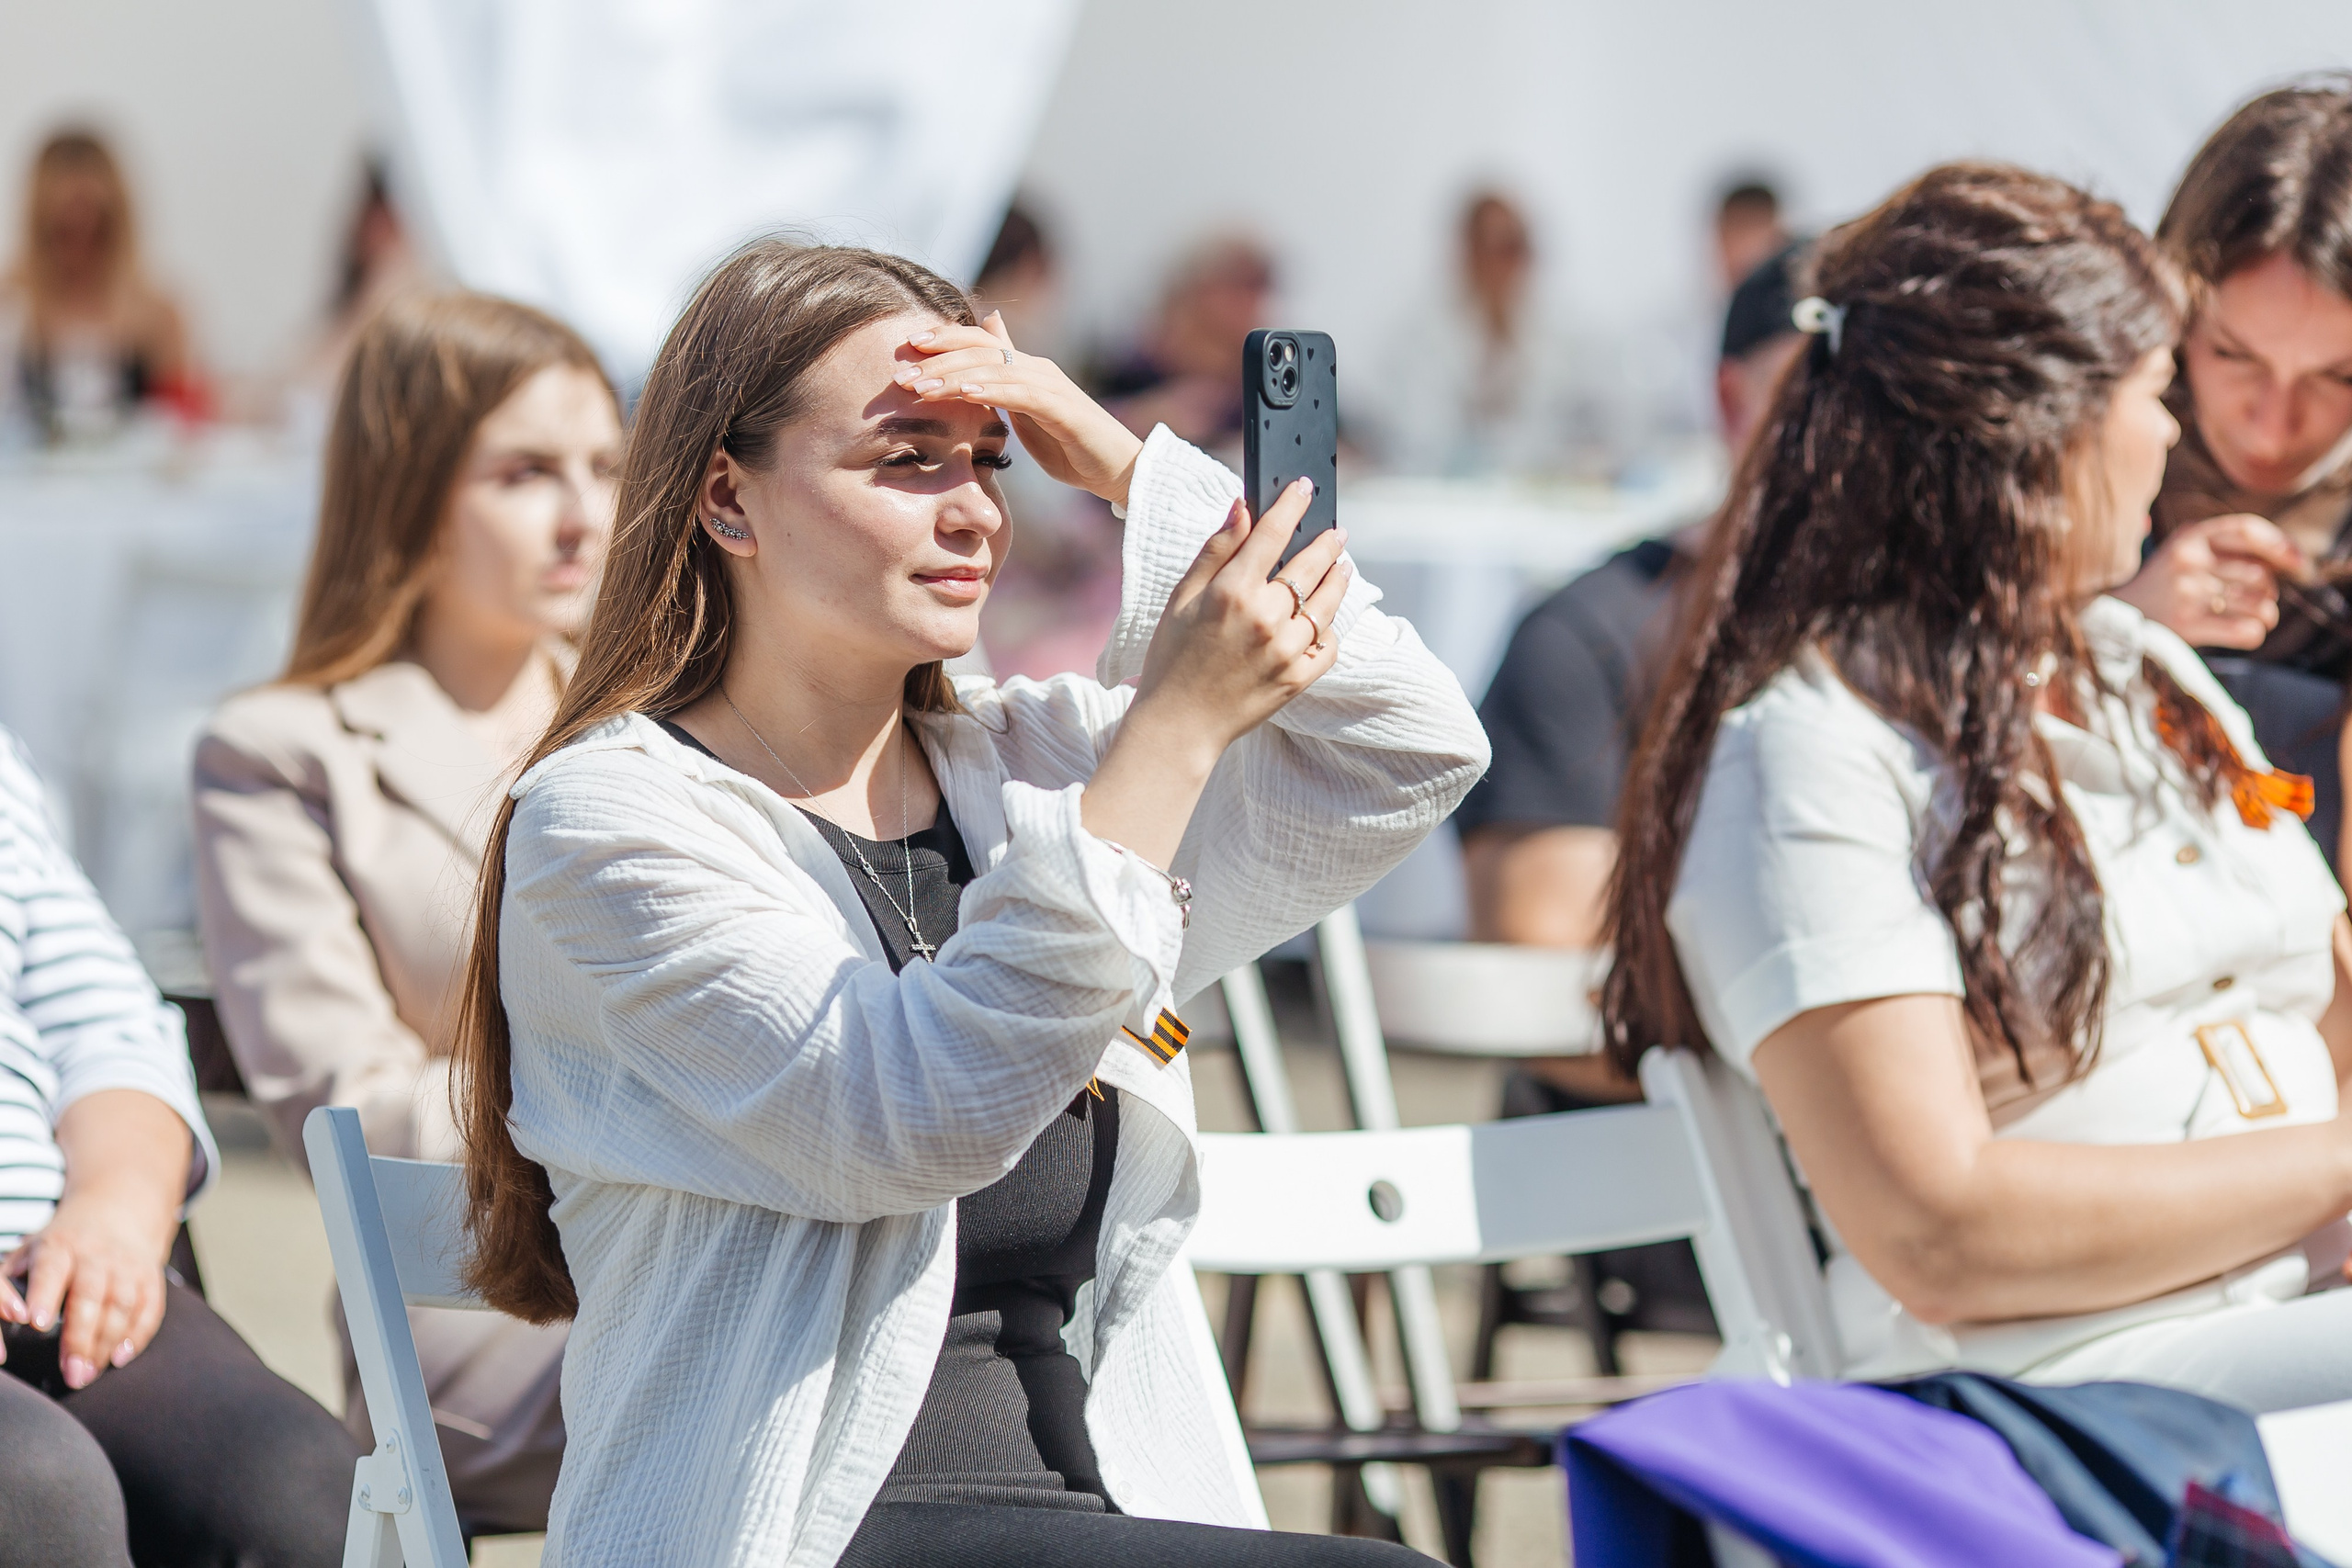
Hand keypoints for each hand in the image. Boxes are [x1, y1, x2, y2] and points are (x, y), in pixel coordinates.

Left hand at [2, 1089, 190, 1386]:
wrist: (120, 1203)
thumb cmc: (60, 1237)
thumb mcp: (29, 1246)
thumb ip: (12, 1277)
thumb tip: (5, 1309)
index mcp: (62, 1242)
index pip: (52, 1269)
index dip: (46, 1296)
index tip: (36, 1323)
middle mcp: (97, 1254)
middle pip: (91, 1295)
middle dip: (79, 1334)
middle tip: (69, 1374)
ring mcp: (128, 1265)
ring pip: (121, 1304)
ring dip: (105, 1340)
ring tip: (90, 1372)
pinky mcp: (149, 1277)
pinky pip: (148, 1307)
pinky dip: (135, 1332)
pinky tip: (120, 1357)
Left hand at [897, 314, 1144, 505]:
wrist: (1118, 471)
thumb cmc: (1071, 449)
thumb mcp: (1027, 417)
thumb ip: (1002, 391)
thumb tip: (979, 373)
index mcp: (1025, 370)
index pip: (978, 343)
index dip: (943, 339)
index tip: (907, 346)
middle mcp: (1037, 369)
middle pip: (980, 349)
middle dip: (937, 358)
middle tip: (900, 372)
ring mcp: (1051, 386)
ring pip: (994, 369)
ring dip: (954, 376)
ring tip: (921, 387)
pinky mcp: (1063, 409)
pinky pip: (1022, 393)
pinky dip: (993, 390)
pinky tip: (966, 394)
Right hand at [1133, 478, 1349, 759]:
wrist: (1179, 724)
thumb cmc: (1172, 658)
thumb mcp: (1182, 598)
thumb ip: (1216, 551)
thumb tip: (1242, 507)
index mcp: (1232, 592)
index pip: (1273, 534)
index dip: (1292, 505)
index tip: (1305, 487)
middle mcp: (1265, 618)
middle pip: (1310, 566)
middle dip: (1327, 542)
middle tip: (1336, 531)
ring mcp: (1286, 650)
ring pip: (1327, 604)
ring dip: (1339, 579)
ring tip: (1342, 566)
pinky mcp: (1299, 679)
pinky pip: (1328, 645)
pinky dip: (1330, 628)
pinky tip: (1326, 617)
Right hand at [2112, 514, 2300, 648]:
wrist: (2115, 616)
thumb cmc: (2166, 584)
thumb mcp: (2187, 550)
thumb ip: (2230, 547)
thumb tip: (2294, 561)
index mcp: (2190, 536)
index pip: (2248, 530)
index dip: (2281, 546)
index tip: (2300, 565)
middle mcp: (2188, 561)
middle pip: (2260, 575)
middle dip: (2269, 591)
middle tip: (2258, 599)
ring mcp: (2185, 593)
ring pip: (2259, 605)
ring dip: (2266, 615)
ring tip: (2255, 618)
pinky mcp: (2185, 625)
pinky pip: (2245, 631)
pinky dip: (2254, 634)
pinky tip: (2245, 632)